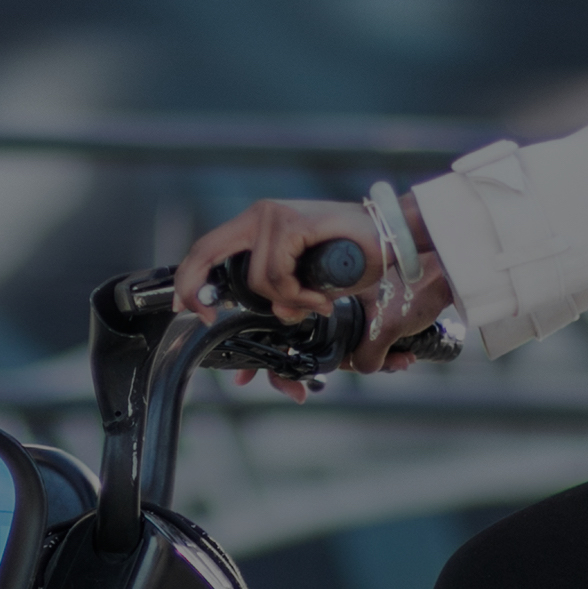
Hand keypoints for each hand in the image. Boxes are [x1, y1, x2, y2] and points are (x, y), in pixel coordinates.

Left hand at [171, 197, 456, 395]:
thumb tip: (246, 372)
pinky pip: (276, 276)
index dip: (189, 277)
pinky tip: (321, 297)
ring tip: (316, 303)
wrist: (401, 241)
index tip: (186, 307)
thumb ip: (280, 309)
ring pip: (255, 278)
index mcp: (262, 225)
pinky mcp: (289, 223)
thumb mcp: (311, 289)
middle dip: (195, 287)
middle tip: (203, 315)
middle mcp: (262, 215)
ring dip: (286, 304)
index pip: (210, 248)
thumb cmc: (362, 263)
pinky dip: (298, 296)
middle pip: (206, 251)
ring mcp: (274, 216)